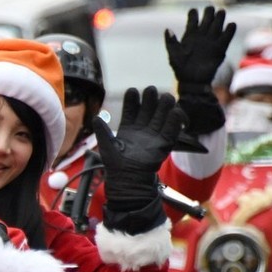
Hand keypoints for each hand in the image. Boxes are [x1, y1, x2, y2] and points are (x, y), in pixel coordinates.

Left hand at [93, 86, 186, 233]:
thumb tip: (96, 117)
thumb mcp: (106, 146)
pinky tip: (175, 112)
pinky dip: (175, 121)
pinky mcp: (164, 143)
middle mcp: (142, 129)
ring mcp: (154, 135)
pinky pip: (171, 130)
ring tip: (165, 98)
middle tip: (150, 91)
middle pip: (149, 108)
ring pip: (162, 115)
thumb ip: (103, 131)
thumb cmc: (116, 165)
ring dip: (165, 105)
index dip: (132, 99)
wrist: (128, 180)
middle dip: (151, 98)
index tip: (132, 91)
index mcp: (128, 127)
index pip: (131, 108)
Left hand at [165, 6, 236, 88]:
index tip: (193, 14)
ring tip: (220, 13)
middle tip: (210, 11)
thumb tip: (167, 29)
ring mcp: (211, 41)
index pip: (193, 17)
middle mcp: (202, 35)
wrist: (192, 82)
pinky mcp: (220, 48)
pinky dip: (230, 29)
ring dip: (220, 17)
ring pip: (218, 23)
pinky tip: (229, 26)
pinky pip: (227, 36)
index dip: (194, 13)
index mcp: (190, 34)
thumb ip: (171, 42)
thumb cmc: (180, 69)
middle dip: (210, 11)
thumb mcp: (173, 55)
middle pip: (208, 17)